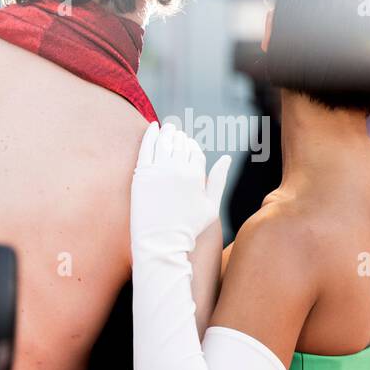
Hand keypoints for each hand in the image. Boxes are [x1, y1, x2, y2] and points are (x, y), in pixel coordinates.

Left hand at [131, 122, 231, 255]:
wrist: (160, 243)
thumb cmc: (188, 228)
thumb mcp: (211, 206)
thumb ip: (219, 180)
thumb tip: (227, 158)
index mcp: (196, 175)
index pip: (195, 151)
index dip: (193, 147)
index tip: (189, 146)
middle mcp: (178, 169)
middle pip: (180, 143)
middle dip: (180, 137)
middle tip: (177, 134)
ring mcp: (158, 170)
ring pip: (165, 141)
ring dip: (167, 132)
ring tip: (166, 128)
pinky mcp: (141, 173)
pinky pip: (146, 146)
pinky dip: (150, 134)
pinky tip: (152, 127)